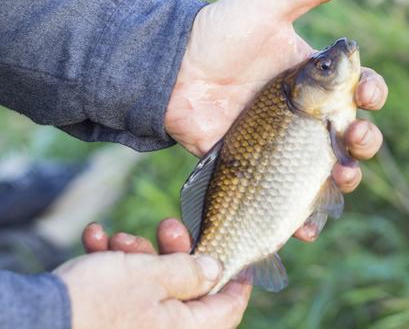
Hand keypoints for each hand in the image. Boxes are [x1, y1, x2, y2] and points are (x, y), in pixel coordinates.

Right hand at [67, 219, 250, 328]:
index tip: (234, 253)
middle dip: (174, 251)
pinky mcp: (109, 319)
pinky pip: (122, 291)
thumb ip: (190, 272)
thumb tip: (216, 271)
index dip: (235, 280)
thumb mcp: (153, 276)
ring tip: (118, 237)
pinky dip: (112, 265)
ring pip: (152, 285)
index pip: (227, 309)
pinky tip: (95, 239)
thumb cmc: (98, 300)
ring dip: (138, 254)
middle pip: (187, 288)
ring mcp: (135, 326)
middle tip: (167, 226)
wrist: (36, 318)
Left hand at [165, 0, 387, 240]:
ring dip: (344, 180)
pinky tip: (307, 224)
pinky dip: (301, 214)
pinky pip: (287, 196)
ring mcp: (283, 144)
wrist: (171, 68)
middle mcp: (304, 114)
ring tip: (343, 180)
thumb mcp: (268, 5)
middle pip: (351, 135)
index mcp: (314, 78)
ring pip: (327, 169)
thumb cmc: (219, 32)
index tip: (369, 95)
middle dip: (365, 141)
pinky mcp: (258, 168)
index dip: (373, 95)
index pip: (358, 90)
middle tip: (356, 139)